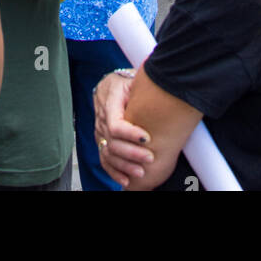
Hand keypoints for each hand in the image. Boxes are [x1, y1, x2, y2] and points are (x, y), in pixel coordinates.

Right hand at [93, 73, 154, 187]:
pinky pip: (104, 159)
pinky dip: (114, 172)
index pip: (115, 124)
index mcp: (109, 100)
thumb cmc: (126, 83)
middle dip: (132, 153)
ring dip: (125, 166)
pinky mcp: (100, 141)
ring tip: (141, 172)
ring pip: (108, 153)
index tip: (148, 138)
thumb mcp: (132, 80)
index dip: (130, 134)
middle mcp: (101, 118)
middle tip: (150, 158)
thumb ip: (141, 87)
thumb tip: (161, 89)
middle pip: (112, 142)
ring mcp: (99, 131)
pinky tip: (126, 180)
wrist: (109, 85)